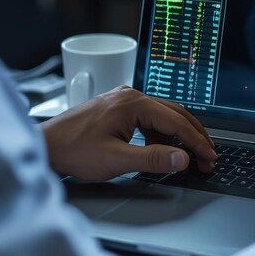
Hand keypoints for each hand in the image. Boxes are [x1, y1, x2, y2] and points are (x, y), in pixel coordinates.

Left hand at [41, 86, 216, 180]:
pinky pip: (148, 118)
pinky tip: (159, 149)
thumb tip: (183, 158)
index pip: (177, 121)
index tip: (210, 156)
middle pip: (174, 113)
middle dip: (193, 135)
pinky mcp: (117, 108)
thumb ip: (153, 158)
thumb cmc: (73, 150)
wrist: (44, 146)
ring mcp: (123, 100)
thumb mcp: (117, 159)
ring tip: (186, 157)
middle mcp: (130, 96)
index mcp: (133, 103)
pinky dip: (159, 134)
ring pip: (162, 115)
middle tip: (208, 155)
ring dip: (177, 136)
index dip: (197, 141)